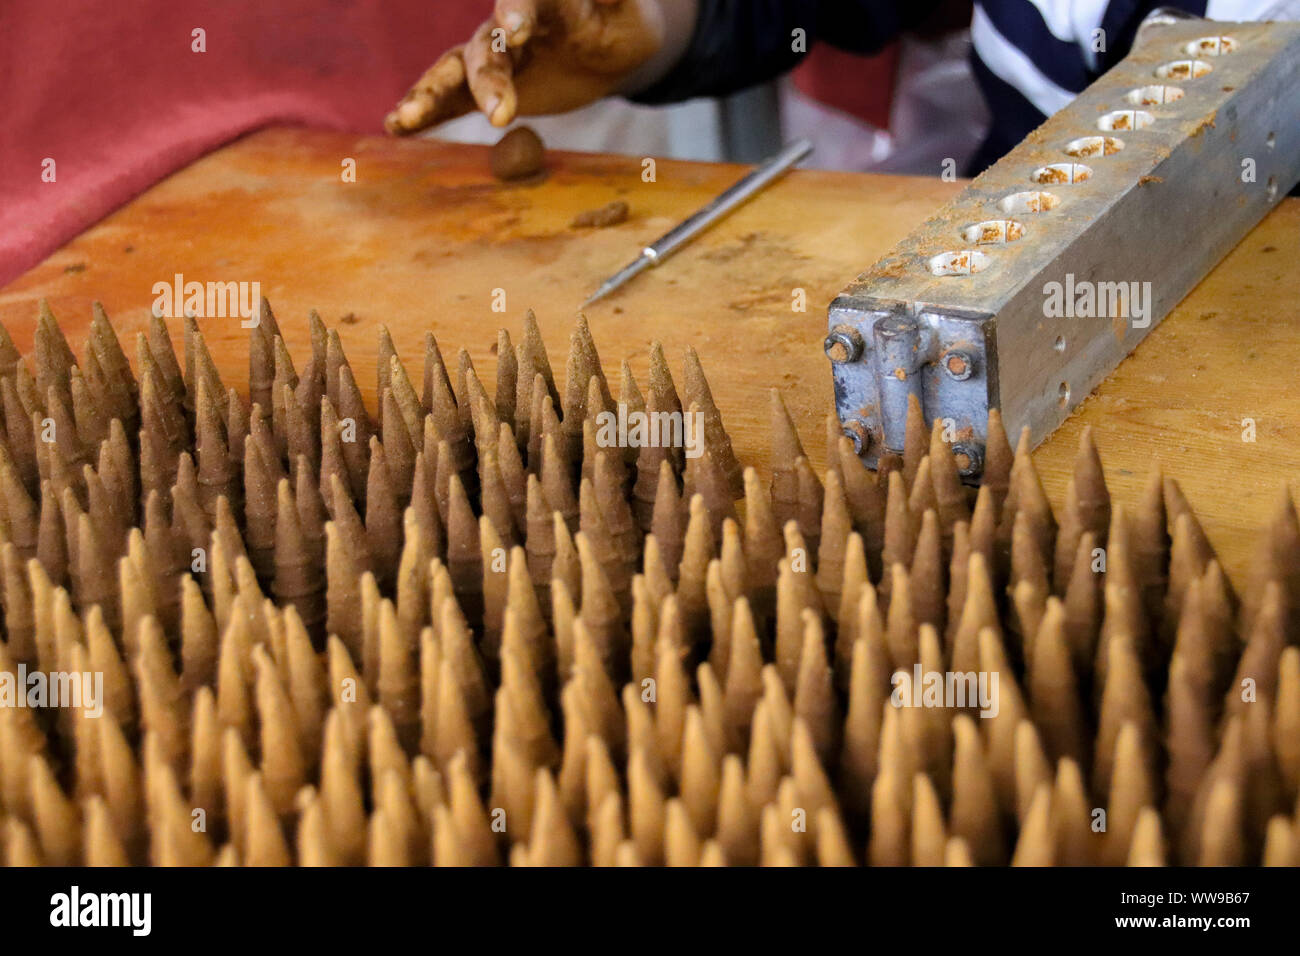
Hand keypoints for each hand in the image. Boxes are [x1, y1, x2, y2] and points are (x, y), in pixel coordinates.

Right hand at [386, 0, 664, 133]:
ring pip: (456, 71)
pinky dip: (425, 112)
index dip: (517, 10)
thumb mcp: (627, 12)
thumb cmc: (620, 25)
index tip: (514, 30)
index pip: (529, 0)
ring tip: (405, 118)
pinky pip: (451, 99)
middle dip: (487, 78)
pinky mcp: (484, 88)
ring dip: (430, 94)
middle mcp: (507, 27)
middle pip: (487, 47)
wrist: (606, 49)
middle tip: (499, 112)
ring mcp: (492, 57)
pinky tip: (396, 127)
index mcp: (546, 3)